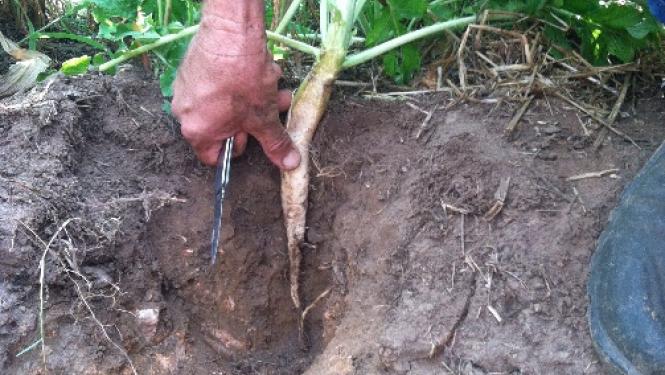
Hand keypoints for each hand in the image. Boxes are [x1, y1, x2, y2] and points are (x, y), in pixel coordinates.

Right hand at [172, 13, 300, 169]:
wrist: (231, 32)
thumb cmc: (243, 79)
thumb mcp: (264, 117)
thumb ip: (275, 143)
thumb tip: (289, 164)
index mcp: (197, 132)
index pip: (215, 156)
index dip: (239, 147)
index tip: (255, 134)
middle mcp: (184, 113)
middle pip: (223, 127)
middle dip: (253, 118)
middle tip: (272, 106)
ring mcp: (185, 89)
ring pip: (225, 103)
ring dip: (251, 98)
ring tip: (271, 83)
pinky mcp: (191, 68)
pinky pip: (217, 83)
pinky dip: (237, 81)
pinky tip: (256, 68)